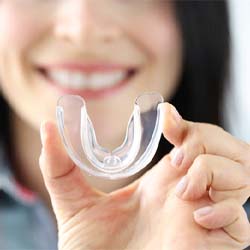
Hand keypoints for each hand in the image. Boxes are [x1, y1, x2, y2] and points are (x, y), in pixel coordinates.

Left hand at [39, 105, 247, 249]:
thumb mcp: (76, 203)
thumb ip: (61, 167)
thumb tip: (48, 127)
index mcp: (162, 179)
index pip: (193, 138)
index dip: (187, 122)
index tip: (166, 118)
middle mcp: (187, 191)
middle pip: (226, 148)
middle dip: (207, 139)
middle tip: (177, 154)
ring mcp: (205, 215)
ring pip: (241, 172)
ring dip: (215, 169)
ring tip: (181, 187)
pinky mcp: (217, 243)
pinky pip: (241, 217)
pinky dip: (225, 208)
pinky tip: (196, 216)